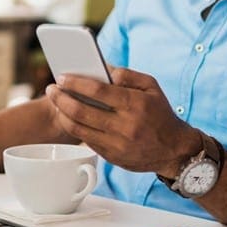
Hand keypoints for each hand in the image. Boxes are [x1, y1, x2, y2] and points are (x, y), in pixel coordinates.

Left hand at [45, 67, 202, 177]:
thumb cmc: (160, 113)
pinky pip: (86, 141)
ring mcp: (118, 144)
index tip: (62, 76)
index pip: (98, 91)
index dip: (77, 83)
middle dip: (62, 98)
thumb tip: (102, 68)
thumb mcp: (152, 87)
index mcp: (136, 104)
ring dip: (63, 114)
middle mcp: (125, 126)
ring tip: (55, 102)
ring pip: (79, 129)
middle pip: (83, 112)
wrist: (175, 150)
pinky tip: (67, 117)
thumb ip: (127, 74)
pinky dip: (73, 128)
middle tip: (51, 89)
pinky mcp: (112, 158)